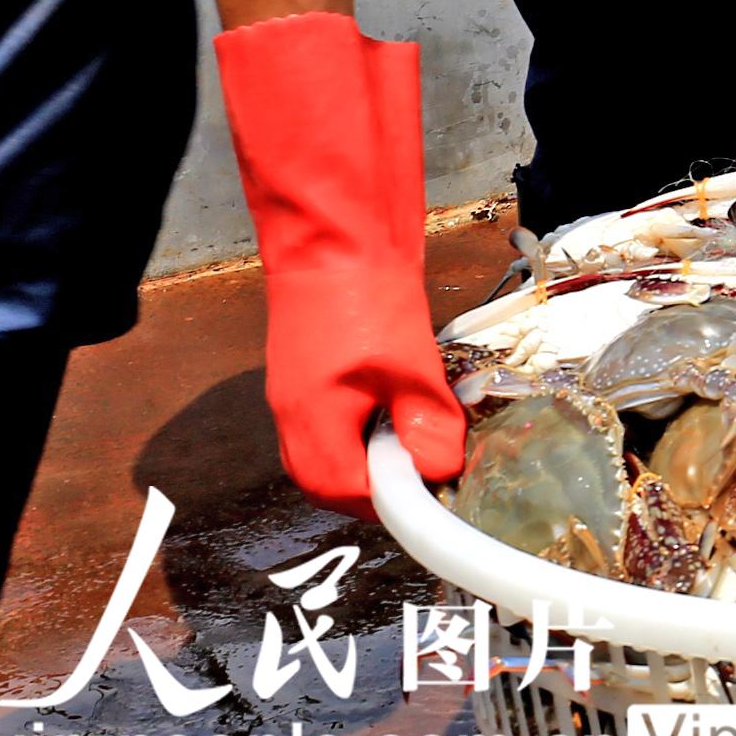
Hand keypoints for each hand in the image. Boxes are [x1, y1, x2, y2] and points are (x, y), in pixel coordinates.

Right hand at [213, 12, 466, 514]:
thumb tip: (440, 473)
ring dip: (381, 455)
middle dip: (389, 484)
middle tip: (437, 465)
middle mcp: (293, 424)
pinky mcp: (310, 381)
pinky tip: (405, 405)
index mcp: (312, 429)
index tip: (441, 490)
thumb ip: (426, 422)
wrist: (332, 235)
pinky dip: (372, 429)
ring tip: (425, 435)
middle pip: (341, 484)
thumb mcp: (409, 363)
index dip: (401, 501)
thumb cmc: (361, 294)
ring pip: (339, 456)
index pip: (355, 496)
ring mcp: (297, 402)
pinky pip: (338, 427)